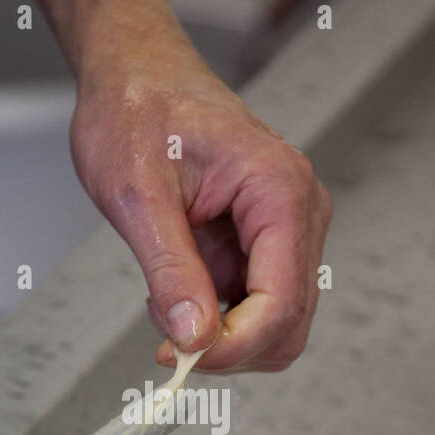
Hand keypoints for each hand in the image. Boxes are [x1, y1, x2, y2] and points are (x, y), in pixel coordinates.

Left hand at [70, 24, 331, 371]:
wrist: (134, 75)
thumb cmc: (136, 111)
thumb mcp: (138, 196)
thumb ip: (171, 270)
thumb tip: (193, 337)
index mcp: (280, 190)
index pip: (282, 301)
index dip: (234, 346)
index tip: (180, 359)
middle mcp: (300, 209)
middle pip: (290, 321)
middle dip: (230, 347)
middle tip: (166, 342)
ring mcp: (288, 227)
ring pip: (277, 321)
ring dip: (222, 334)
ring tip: (165, 303)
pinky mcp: (268, 241)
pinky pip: (256, 303)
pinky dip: (217, 317)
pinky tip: (176, 290)